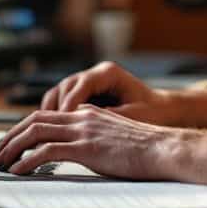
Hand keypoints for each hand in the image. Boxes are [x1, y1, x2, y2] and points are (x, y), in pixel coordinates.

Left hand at [0, 105, 206, 184]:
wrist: (167, 148)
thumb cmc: (148, 150)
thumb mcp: (115, 140)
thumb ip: (95, 141)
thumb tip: (81, 154)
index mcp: (88, 114)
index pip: (46, 116)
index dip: (23, 128)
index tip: (10, 143)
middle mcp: (82, 118)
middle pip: (33, 120)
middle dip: (9, 137)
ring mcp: (83, 131)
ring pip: (35, 133)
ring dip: (12, 148)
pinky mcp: (86, 148)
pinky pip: (47, 152)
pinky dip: (27, 161)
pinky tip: (18, 171)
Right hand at [42, 61, 206, 127]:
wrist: (166, 110)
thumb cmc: (154, 112)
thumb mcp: (134, 116)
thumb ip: (108, 118)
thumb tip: (84, 126)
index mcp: (107, 73)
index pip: (79, 86)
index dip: (68, 105)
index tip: (61, 123)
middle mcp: (94, 74)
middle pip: (62, 88)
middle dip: (52, 110)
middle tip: (42, 131)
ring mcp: (88, 84)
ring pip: (58, 94)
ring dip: (48, 114)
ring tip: (41, 133)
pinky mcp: (85, 96)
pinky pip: (62, 103)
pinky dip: (54, 117)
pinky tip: (49, 134)